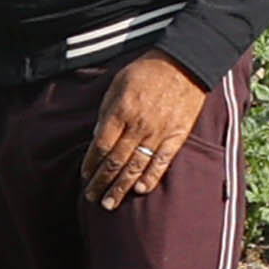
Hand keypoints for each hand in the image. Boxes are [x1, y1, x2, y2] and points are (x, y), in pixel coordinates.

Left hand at [83, 54, 207, 211]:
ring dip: (121, 187)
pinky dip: (151, 177)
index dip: (91, 163)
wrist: (184, 64)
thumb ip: (106, 111)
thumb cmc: (146, 71)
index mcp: (121, 111)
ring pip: (135, 166)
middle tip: (91, 197)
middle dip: (101, 182)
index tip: (84, 176)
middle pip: (115, 161)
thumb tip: (96, 136)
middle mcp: (138, 125)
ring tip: (109, 203)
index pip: (101, 145)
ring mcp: (158, 133)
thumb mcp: (117, 84)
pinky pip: (162, 162)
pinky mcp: (177, 136)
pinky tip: (139, 190)